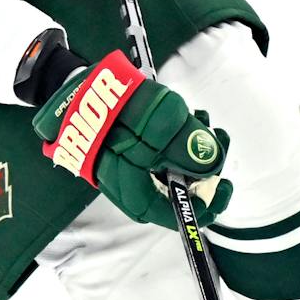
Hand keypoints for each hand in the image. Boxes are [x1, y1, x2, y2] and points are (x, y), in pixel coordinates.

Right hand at [32, 51, 232, 228]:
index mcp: (134, 192)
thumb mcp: (163, 120)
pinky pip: (158, 152)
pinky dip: (177, 137)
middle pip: (177, 189)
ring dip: (193, 145)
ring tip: (203, 118)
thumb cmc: (116, 104)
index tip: (225, 184)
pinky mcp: (126, 150)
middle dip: (205, 165)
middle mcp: (129, 187)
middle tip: (220, 137)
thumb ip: (191, 145)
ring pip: (170, 167)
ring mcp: (126, 168)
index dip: (206, 204)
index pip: (175, 214)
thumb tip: (214, 165)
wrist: (75, 85)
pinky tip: (187, 114)